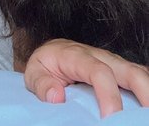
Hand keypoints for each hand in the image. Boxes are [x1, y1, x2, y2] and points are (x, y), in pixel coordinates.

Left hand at [23, 38, 148, 117]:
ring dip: (148, 93)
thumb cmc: (45, 65)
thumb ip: (42, 84)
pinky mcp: (120, 71)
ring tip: (148, 116)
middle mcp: (100, 56)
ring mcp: (113, 63)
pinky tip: (144, 109)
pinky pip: (139, 77)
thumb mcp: (34, 73)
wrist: (51, 53)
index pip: (99, 71)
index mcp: (77, 55)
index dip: (108, 94)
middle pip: (130, 71)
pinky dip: (146, 91)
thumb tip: (56, 97)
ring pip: (139, 73)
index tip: (110, 118)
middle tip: (145, 118)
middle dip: (144, 93)